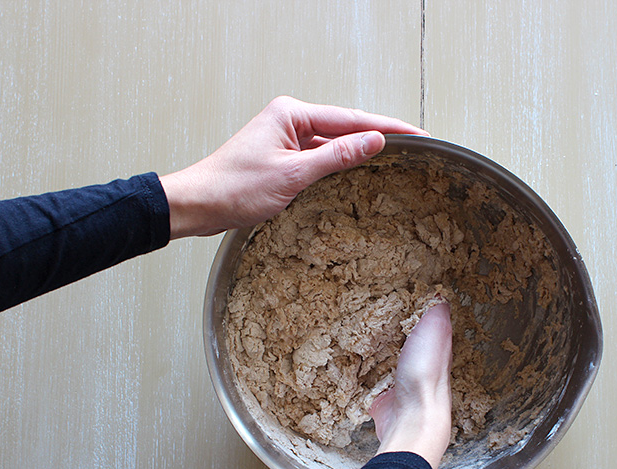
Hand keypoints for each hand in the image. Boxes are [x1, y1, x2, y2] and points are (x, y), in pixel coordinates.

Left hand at [160, 96, 427, 237]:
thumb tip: (374, 141)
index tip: (418, 135)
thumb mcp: (294, 175)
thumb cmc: (234, 188)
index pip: (352, 118)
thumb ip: (337, 156)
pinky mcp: (281, 158)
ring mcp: (285, 139)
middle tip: (416, 147)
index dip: (388, 128)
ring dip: (359, 153)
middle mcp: (289, 120)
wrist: (198, 205)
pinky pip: (319, 158)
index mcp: (292, 114)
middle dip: (379, 138)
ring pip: (333, 144)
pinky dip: (339, 166)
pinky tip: (357, 175)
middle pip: (345, 128)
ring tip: (396, 161)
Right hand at [370, 303, 452, 468]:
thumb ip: (435, 314)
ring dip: (377, 353)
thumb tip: (440, 296)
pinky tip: (354, 367)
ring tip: (361, 338)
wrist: (412, 421)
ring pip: (388, 363)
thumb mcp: (435, 333)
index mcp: (434, 349)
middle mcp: (419, 366)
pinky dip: (363, 376)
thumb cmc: (424, 377)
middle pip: (404, 344)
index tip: (397, 298)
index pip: (424, 326)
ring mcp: (401, 385)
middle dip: (392, 332)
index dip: (412, 313)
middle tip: (374, 316)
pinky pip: (370, 383)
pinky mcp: (383, 400)